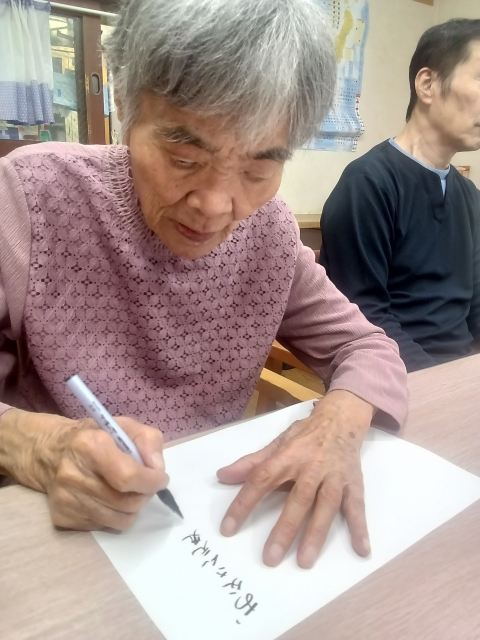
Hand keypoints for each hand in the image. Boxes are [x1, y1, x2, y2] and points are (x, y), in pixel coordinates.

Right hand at [0, 409, 167, 529]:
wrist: (49, 453)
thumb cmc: (94, 437)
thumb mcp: (124, 425)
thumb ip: (148, 441)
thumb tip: (158, 468)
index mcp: (91, 446)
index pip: (127, 476)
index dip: (150, 482)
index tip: (160, 479)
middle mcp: (74, 475)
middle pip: (127, 502)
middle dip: (144, 495)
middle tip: (144, 485)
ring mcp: (67, 500)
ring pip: (119, 520)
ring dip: (132, 508)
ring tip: (127, 492)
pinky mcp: (62, 518)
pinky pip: (104, 527)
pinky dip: (114, 516)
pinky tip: (107, 499)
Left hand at [217, 390, 373, 568]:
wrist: (341, 417)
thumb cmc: (305, 434)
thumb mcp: (277, 443)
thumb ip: (252, 463)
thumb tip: (222, 476)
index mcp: (288, 456)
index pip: (261, 479)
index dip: (244, 503)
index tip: (228, 529)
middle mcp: (311, 467)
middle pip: (298, 498)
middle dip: (284, 529)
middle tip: (270, 558)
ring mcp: (334, 476)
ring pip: (326, 505)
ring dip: (316, 533)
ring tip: (305, 561)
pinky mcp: (354, 482)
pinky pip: (357, 506)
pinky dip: (360, 527)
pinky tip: (361, 549)